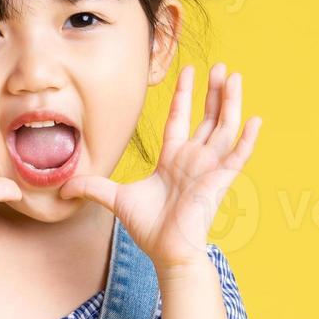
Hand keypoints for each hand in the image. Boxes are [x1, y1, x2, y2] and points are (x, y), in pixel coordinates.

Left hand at [59, 62, 260, 271]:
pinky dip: (248, 139)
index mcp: (173, 159)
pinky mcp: (220, 181)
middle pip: (208, 117)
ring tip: (235, 76)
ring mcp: (209, 168)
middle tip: (221, 66)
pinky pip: (238, 156)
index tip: (188, 71)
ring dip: (231, 102)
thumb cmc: (148, 227)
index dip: (183, 95)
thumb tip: (62, 186)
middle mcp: (194, 159)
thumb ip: (92, 187)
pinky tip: (256, 119)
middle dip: (214, 91)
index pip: (180, 118)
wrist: (167, 251)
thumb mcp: (115, 199)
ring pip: (225, 127)